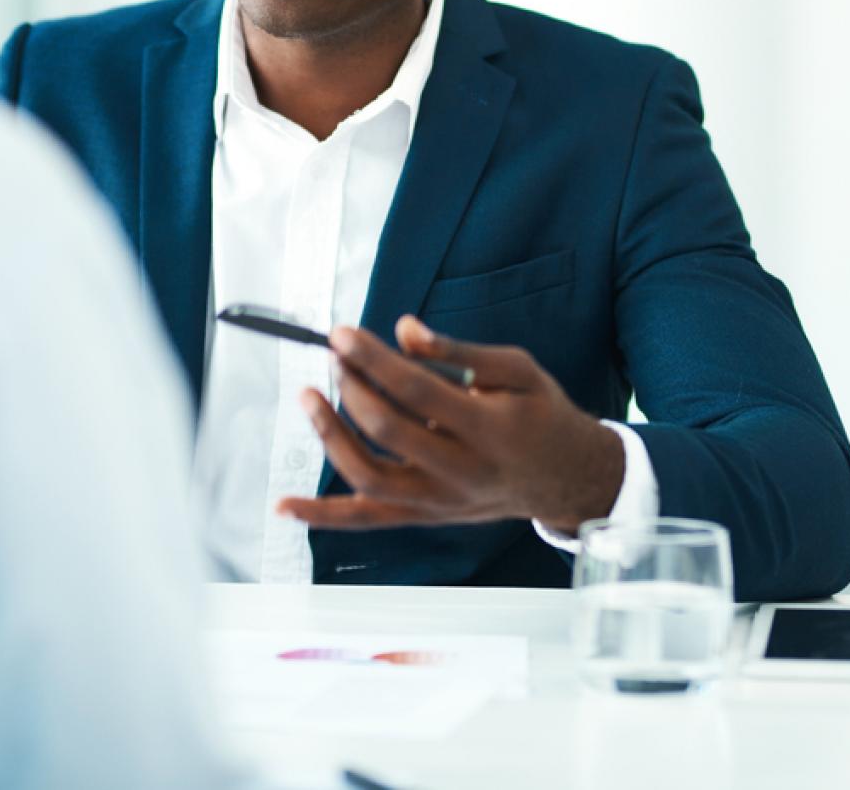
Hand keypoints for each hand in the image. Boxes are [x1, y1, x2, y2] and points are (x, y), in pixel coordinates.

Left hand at [276, 315, 624, 534]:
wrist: (566, 478)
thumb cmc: (540, 414)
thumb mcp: (516, 369)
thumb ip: (458, 351)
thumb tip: (403, 330)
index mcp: (489, 428)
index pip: (416, 391)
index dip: (374, 360)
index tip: (341, 334)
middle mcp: (461, 472)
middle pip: (388, 431)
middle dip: (352, 388)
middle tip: (334, 356)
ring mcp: (439, 502)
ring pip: (370, 478)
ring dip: (331, 437)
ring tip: (310, 397)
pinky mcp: (424, 516)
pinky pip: (366, 520)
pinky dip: (322, 515)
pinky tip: (283, 505)